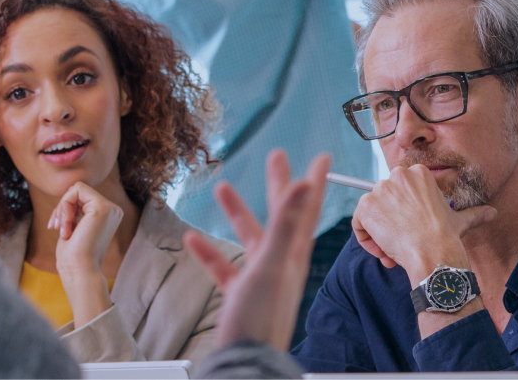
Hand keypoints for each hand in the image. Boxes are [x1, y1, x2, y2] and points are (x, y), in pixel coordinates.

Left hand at [49, 181, 124, 277]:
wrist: (79, 270)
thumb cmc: (73, 255)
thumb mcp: (74, 227)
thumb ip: (75, 210)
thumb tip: (70, 192)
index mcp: (109, 215)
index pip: (83, 197)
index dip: (66, 208)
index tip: (57, 226)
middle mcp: (113, 210)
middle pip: (79, 191)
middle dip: (62, 207)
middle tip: (56, 227)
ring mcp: (110, 208)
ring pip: (76, 189)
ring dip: (62, 208)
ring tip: (61, 229)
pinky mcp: (101, 208)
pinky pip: (75, 191)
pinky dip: (64, 206)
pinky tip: (66, 225)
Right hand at [185, 150, 330, 350]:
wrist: (246, 361)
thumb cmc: (261, 318)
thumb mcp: (271, 264)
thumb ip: (285, 224)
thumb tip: (304, 186)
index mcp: (293, 254)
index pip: (307, 209)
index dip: (314, 182)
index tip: (323, 158)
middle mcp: (281, 263)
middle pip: (281, 216)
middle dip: (278, 186)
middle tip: (277, 157)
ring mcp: (261, 280)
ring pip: (250, 238)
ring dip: (238, 213)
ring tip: (223, 188)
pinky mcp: (241, 295)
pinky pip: (225, 268)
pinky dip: (211, 253)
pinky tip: (194, 239)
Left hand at [350, 164, 495, 282]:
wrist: (434, 253)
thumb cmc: (446, 237)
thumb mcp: (461, 220)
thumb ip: (474, 213)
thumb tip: (492, 212)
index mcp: (418, 174)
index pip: (399, 190)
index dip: (403, 212)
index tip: (412, 230)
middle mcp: (397, 175)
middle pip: (383, 199)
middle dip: (390, 222)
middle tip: (402, 243)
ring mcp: (380, 190)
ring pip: (369, 211)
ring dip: (378, 233)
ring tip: (393, 251)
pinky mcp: (366, 206)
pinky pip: (357, 222)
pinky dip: (365, 239)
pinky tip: (382, 251)